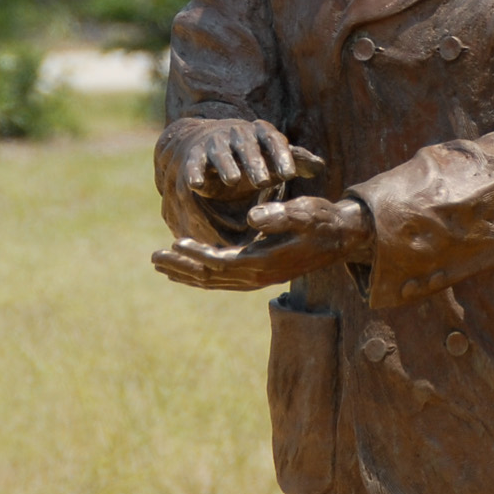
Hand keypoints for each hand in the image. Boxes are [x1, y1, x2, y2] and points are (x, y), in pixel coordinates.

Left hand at [151, 196, 370, 291]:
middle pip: (211, 277)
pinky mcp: (257, 272)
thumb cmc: (323, 221)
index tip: (175, 242)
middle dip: (182, 266)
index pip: (223, 263)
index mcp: (266, 263)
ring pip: (214, 280)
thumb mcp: (306, 212)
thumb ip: (281, 215)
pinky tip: (186, 264)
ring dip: (186, 271)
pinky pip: (222, 278)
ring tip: (160, 262)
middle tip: (153, 257)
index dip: (198, 254)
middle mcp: (258, 276)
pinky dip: (200, 272)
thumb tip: (253, 216)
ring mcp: (257, 277)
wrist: (340, 238)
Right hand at [158, 117, 324, 201]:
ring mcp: (215, 142)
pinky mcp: (195, 154)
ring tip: (233, 180)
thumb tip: (320, 166)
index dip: (281, 155)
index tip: (289, 174)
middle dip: (255, 162)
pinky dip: (195, 171)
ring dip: (226, 165)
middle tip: (263, 181)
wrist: (210, 141)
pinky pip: (195, 162)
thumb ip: (296, 160)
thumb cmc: (252, 153)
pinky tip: (197, 184)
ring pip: (221, 152)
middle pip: (247, 145)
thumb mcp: (273, 155)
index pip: (273, 140)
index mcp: (260, 133)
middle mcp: (237, 133)